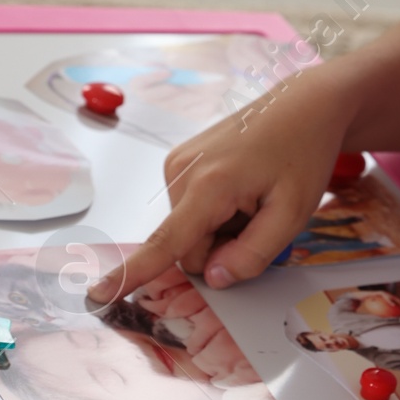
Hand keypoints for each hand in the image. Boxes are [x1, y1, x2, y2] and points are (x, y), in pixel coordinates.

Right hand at [89, 64, 352, 302]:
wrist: (303, 104)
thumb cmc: (302, 155)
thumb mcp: (292, 213)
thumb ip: (253, 254)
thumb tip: (213, 278)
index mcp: (209, 185)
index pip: (165, 243)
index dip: (131, 275)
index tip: (97, 295)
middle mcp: (180, 172)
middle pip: (187, 247)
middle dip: (220, 248)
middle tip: (259, 218)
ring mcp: (176, 163)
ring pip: (188, 230)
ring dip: (220, 228)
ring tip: (252, 198)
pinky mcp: (179, 161)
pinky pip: (189, 210)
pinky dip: (214, 212)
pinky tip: (240, 189)